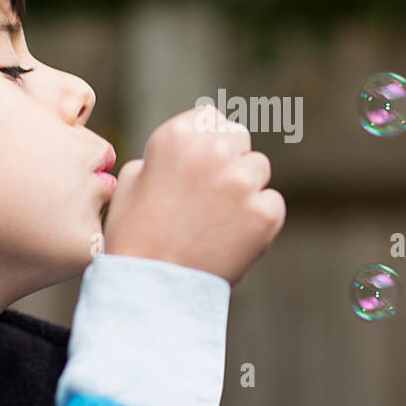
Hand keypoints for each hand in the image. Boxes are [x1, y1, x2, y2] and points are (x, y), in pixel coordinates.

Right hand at [103, 106, 285, 284]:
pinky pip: (271, 204)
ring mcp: (242, 182)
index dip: (207, 142)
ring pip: (258, 169)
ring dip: (245, 189)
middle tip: (209, 197)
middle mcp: (214, 150)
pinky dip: (258, 220)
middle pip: (239, 139)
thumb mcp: (133, 178)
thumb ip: (164, 154)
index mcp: (178, 136)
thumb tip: (189, 149)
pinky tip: (230, 239)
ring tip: (216, 221)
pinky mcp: (265, 213)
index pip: (211, 118)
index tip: (200, 165)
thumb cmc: (134, 235)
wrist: (151, 288)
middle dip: (228, 161)